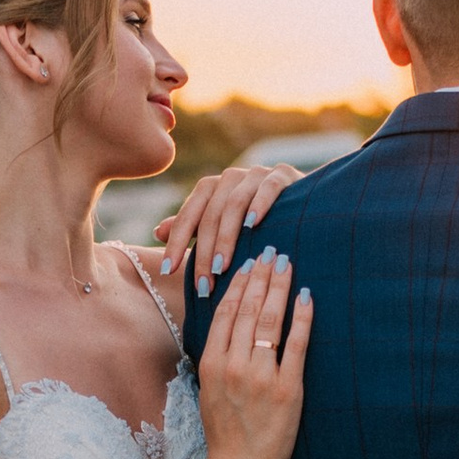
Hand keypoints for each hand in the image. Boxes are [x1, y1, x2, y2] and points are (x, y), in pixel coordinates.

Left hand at [153, 163, 301, 295]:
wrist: (300, 202)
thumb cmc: (253, 219)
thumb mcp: (219, 224)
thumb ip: (191, 227)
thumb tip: (158, 232)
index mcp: (210, 188)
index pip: (188, 216)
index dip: (176, 243)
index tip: (168, 271)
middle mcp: (229, 177)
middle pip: (210, 215)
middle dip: (204, 252)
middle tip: (203, 284)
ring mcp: (256, 174)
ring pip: (234, 204)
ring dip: (226, 238)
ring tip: (222, 267)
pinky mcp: (282, 175)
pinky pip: (268, 188)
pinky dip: (259, 204)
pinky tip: (254, 225)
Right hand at [193, 251, 311, 458]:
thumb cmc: (225, 433)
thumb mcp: (209, 390)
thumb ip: (217, 357)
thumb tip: (227, 326)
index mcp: (212, 363)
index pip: (226, 312)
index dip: (239, 283)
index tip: (249, 263)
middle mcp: (234, 365)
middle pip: (249, 309)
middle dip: (261, 276)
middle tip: (272, 250)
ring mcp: (261, 376)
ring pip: (270, 321)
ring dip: (279, 287)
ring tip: (287, 264)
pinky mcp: (287, 389)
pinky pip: (296, 345)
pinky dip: (302, 317)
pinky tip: (306, 297)